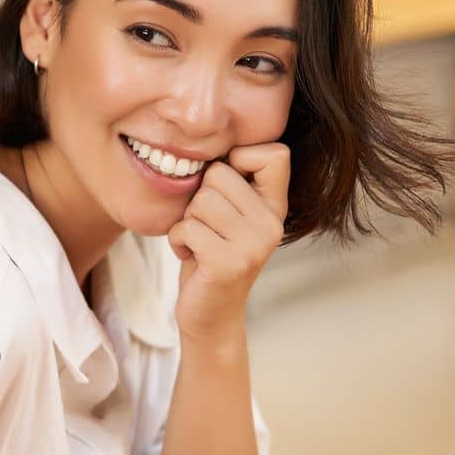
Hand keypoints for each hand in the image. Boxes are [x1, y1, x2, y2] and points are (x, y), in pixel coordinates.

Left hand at [168, 144, 289, 345]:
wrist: (210, 315)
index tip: (226, 191)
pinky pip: (186, 228)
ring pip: (200, 201)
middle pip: (220, 173)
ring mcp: (254, 244)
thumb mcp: (227, 213)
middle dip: (199, 199)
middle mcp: (273, 223)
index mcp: (276, 205)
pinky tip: (193, 258)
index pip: (274, 151)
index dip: (238, 160)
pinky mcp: (229, 263)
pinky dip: (178, 242)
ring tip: (201, 244)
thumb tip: (209, 139)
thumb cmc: (209, 254)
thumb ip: (229, 181)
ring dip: (187, 222)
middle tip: (208, 228)